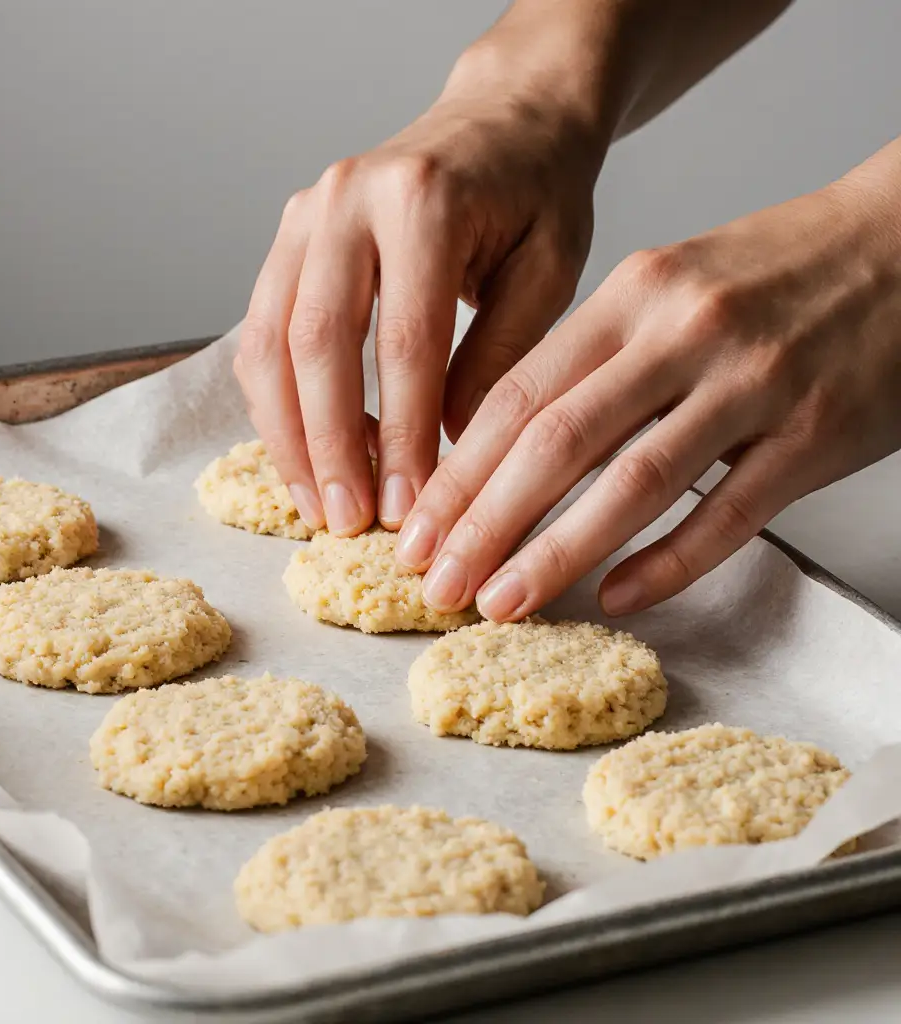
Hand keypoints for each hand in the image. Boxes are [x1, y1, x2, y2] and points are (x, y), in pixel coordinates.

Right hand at [233, 44, 606, 535]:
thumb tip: (450, 451)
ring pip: (269, 342)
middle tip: (348, 521)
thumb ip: (500, 356)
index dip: (405, 437)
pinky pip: (261, 331)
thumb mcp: (551, 269)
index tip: (411, 509)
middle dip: (330, 446)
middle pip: (316, 344)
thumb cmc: (537, 194)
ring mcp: (307, 212)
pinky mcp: (290, 235)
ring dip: (287, 433)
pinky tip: (303, 450)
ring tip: (316, 502)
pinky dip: (274, 400)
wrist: (505, 118)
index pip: (404, 344)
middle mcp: (348, 198)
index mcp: (423, 200)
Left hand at [398, 139, 900, 618]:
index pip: (519, 394)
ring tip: (503, 601)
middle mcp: (684, 334)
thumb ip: (592, 360)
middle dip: (484, 523)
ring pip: (633, 483)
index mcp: (634, 295)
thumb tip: (505, 445)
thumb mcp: (667, 289)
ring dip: (557, 553)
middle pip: (557, 442)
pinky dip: (667, 563)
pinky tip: (618, 595)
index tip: (416, 529)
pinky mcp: (815, 435)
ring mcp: (753, 384)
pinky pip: (728, 514)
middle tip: (438, 582)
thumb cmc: (773, 274)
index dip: (458, 472)